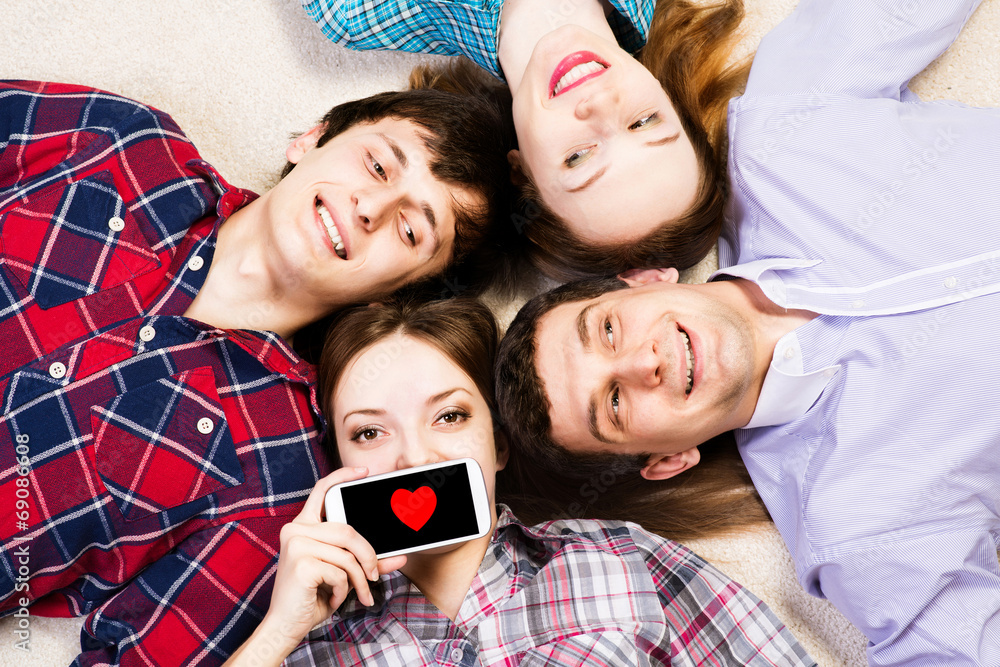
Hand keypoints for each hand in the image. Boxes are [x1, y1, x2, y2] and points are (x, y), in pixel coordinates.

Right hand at [259, 467, 406, 649]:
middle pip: (348, 530)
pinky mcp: (301, 562)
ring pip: (347, 553)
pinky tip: (332, 598)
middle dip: (368, 556)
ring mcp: (296, 545)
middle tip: (374, 576)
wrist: (286, 625)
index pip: (321, 490)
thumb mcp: (344, 575)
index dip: (342, 476)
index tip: (364, 471)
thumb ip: (368, 562)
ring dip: (359, 579)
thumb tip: (402, 556)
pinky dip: (344, 589)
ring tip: (358, 594)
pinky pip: (340, 571)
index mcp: (303, 526)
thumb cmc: (313, 597)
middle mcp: (296, 530)